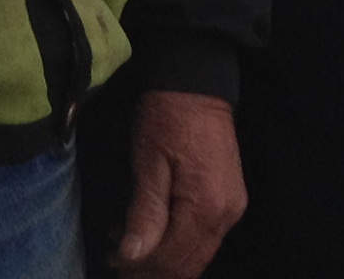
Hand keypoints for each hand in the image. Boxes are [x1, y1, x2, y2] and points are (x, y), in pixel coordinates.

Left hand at [115, 88, 245, 275]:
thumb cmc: (166, 116)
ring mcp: (231, 209)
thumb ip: (145, 211)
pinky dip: (180, 247)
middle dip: (153, 271)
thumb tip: (131, 255)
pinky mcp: (230, 200)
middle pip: (189, 264)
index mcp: (205, 207)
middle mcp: (226, 216)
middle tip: (117, 263)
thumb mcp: (148, 160)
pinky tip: (156, 241)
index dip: (141, 267)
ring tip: (130, 255)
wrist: (195, 82)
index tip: (112, 262)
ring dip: (166, 262)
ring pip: (199, 255)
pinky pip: (205, 239)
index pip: (172, 258)